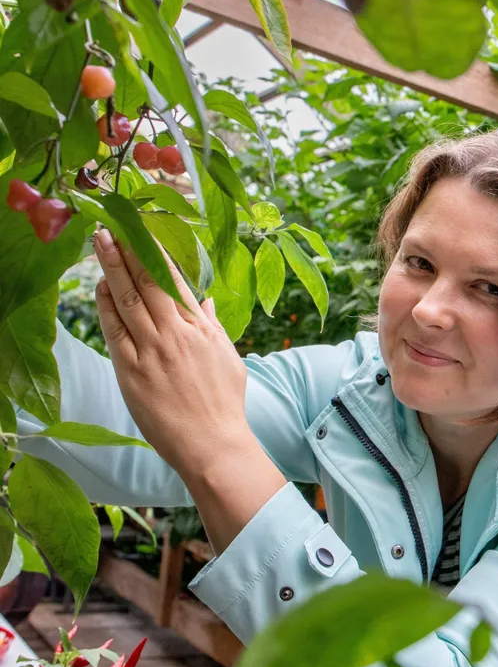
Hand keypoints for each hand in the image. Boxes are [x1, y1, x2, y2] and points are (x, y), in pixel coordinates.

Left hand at [93, 227, 251, 477]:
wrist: (212, 444)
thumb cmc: (224, 404)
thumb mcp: (228, 358)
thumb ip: (212, 324)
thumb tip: (206, 298)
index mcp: (201, 328)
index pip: (176, 280)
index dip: (159, 252)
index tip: (146, 229)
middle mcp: (176, 334)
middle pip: (149, 282)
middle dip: (131, 249)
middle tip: (115, 222)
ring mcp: (152, 351)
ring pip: (129, 299)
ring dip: (114, 267)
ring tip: (102, 241)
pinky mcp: (132, 372)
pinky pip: (115, 331)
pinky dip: (106, 306)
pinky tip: (100, 286)